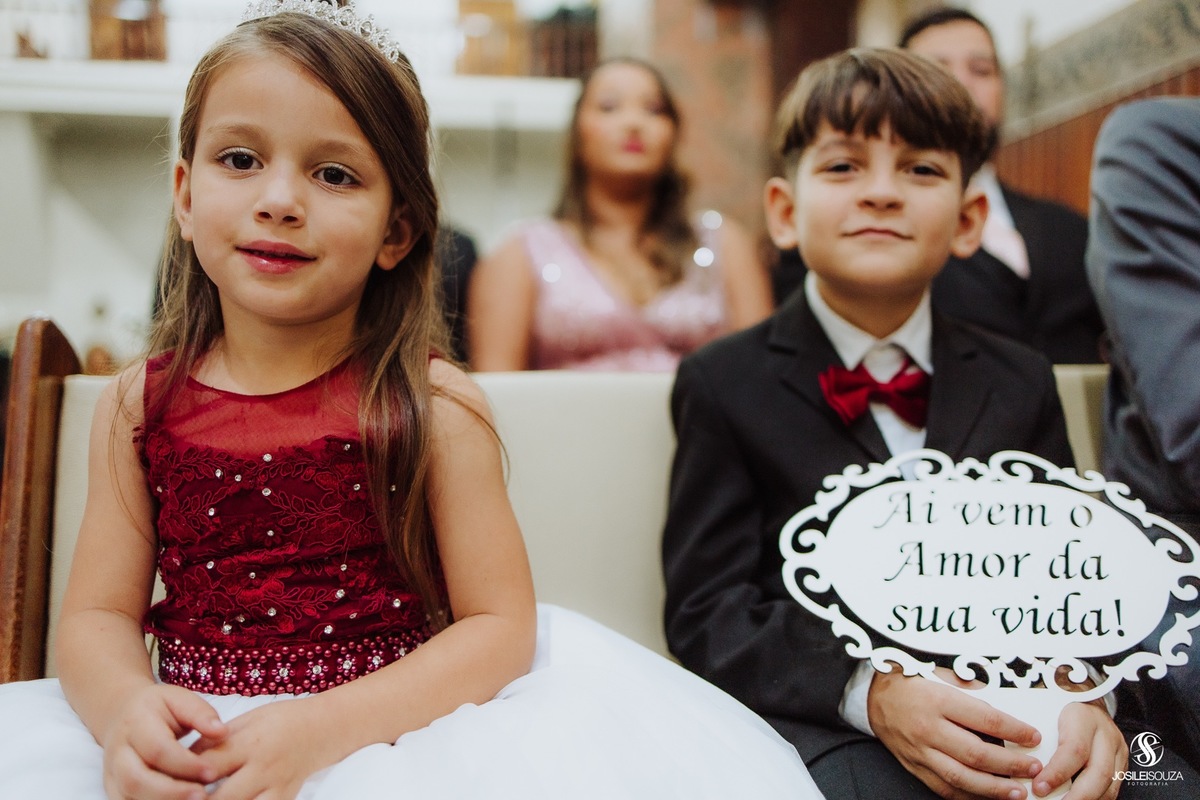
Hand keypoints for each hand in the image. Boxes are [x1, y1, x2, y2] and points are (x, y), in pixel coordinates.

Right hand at [102, 682, 227, 799]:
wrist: (123, 714)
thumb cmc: (159, 708)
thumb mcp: (180, 700)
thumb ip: (201, 714)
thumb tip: (221, 732)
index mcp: (135, 723)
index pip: (158, 749)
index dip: (185, 764)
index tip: (212, 772)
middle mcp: (118, 751)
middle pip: (136, 779)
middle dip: (171, 792)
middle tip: (202, 795)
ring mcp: (112, 772)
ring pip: (128, 796)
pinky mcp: (113, 788)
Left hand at [193, 696, 343, 799]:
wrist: (321, 729)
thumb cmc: (280, 721)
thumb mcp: (246, 721)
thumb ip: (215, 742)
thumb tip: (180, 761)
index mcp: (250, 743)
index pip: (207, 766)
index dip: (183, 776)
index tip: (168, 779)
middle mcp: (263, 768)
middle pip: (219, 798)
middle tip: (179, 796)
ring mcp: (275, 788)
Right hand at [868, 667, 1042, 799]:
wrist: (872, 696)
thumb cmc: (910, 681)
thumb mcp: (940, 674)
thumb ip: (971, 691)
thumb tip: (1002, 709)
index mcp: (938, 700)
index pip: (985, 719)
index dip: (1015, 730)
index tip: (1033, 737)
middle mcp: (928, 728)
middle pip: (976, 754)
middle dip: (1011, 765)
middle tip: (1034, 768)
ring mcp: (920, 751)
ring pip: (961, 777)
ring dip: (993, 788)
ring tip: (1018, 792)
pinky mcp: (914, 766)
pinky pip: (943, 788)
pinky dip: (968, 796)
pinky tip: (988, 796)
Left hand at [1031, 702, 1125, 799]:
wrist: (1083, 697)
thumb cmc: (1057, 706)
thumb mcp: (1045, 712)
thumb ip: (1036, 738)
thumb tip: (1020, 767)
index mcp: (1083, 717)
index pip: (1074, 749)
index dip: (1057, 772)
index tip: (1039, 787)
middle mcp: (1105, 734)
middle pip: (1098, 772)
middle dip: (1078, 796)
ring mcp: (1117, 749)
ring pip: (1110, 784)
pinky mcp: (1122, 762)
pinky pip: (1113, 788)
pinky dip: (1096, 799)